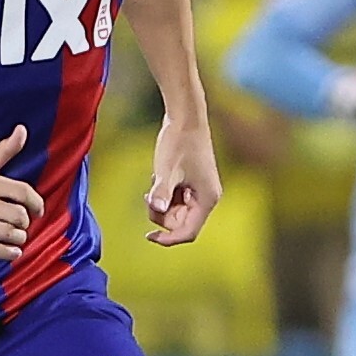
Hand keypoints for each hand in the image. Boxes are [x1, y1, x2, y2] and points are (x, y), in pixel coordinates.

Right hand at [0, 125, 43, 260]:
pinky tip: (12, 252)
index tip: (38, 211)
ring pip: (7, 234)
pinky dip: (6, 253)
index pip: (22, 192)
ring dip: (18, 238)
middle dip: (24, 223)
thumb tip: (22, 130)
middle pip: (18, 216)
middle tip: (21, 225)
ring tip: (17, 238)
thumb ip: (4, 150)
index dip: (36, 203)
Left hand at [145, 118, 221, 246]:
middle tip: (149, 194)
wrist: (185, 116)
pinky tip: (159, 176)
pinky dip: (163, 193)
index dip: (168, 239)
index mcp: (207, 199)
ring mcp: (200, 191)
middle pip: (180, 223)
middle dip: (161, 214)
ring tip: (155, 181)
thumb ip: (161, 191)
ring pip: (175, 212)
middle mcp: (207, 198)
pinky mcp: (192, 183)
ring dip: (160, 202)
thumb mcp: (166, 169)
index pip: (188, 232)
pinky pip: (175, 199)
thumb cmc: (178, 141)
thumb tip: (158, 209)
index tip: (148, 236)